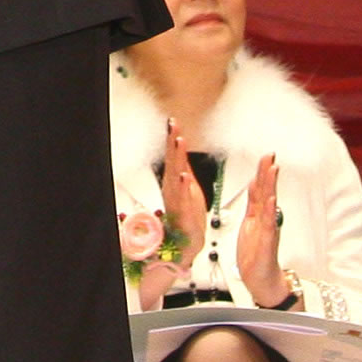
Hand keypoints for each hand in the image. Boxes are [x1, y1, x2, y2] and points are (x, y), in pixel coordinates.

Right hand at [158, 124, 208, 253]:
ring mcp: (177, 198)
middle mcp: (173, 187)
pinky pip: (182, 196)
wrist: (188, 239)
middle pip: (173, 160)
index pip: (174, 155)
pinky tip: (184, 175)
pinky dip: (183, 186)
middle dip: (173, 142)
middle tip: (173, 125)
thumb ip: (184, 166)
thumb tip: (181, 147)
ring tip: (178, 142)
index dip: (173, 138)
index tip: (174, 122)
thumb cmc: (188, 214)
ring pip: (175, 174)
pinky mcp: (183, 211)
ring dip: (177, 158)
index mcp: (175, 180)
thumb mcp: (188, 185)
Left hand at [234, 155, 288, 308]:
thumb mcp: (250, 224)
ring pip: (269, 204)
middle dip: (268, 173)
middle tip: (271, 156)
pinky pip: (269, 225)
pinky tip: (272, 200)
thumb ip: (253, 204)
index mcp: (258, 215)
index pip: (260, 189)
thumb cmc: (255, 254)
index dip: (262, 172)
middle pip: (267, 192)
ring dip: (271, 187)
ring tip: (273, 170)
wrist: (260, 279)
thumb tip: (254, 183)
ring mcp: (267, 230)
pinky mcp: (267, 242)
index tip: (266, 156)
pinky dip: (270, 212)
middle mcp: (265, 220)